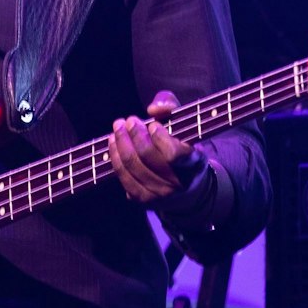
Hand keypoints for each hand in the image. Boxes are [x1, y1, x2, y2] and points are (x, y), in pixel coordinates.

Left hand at [109, 89, 202, 208]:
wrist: (187, 188)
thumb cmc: (183, 147)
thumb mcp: (184, 124)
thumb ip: (171, 106)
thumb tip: (153, 109)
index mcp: (193, 164)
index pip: (174, 154)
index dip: (160, 137)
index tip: (153, 124)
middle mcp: (178, 183)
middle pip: (147, 156)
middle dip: (134, 134)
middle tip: (130, 120)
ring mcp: (160, 195)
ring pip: (133, 166)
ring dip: (121, 142)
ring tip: (118, 127)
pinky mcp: (144, 200)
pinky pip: (124, 178)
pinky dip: (115, 158)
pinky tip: (113, 142)